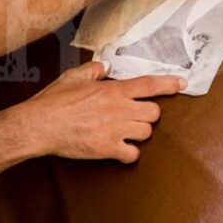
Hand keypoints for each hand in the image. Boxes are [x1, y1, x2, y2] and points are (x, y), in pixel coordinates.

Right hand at [17, 61, 184, 162]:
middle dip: (148, 114)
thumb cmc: (54, 101)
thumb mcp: (73, 77)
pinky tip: (120, 150)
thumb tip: (104, 67)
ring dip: (140, 133)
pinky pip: (133, 154)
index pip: (149, 85)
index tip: (182, 83)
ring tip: (126, 132)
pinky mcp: (108, 149)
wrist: (40, 125)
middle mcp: (119, 109)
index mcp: (112, 90)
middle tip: (134, 115)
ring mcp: (115, 131)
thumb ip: (92, 70)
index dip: (168, 84)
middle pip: (154, 113)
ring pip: (147, 133)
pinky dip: (130, 153)